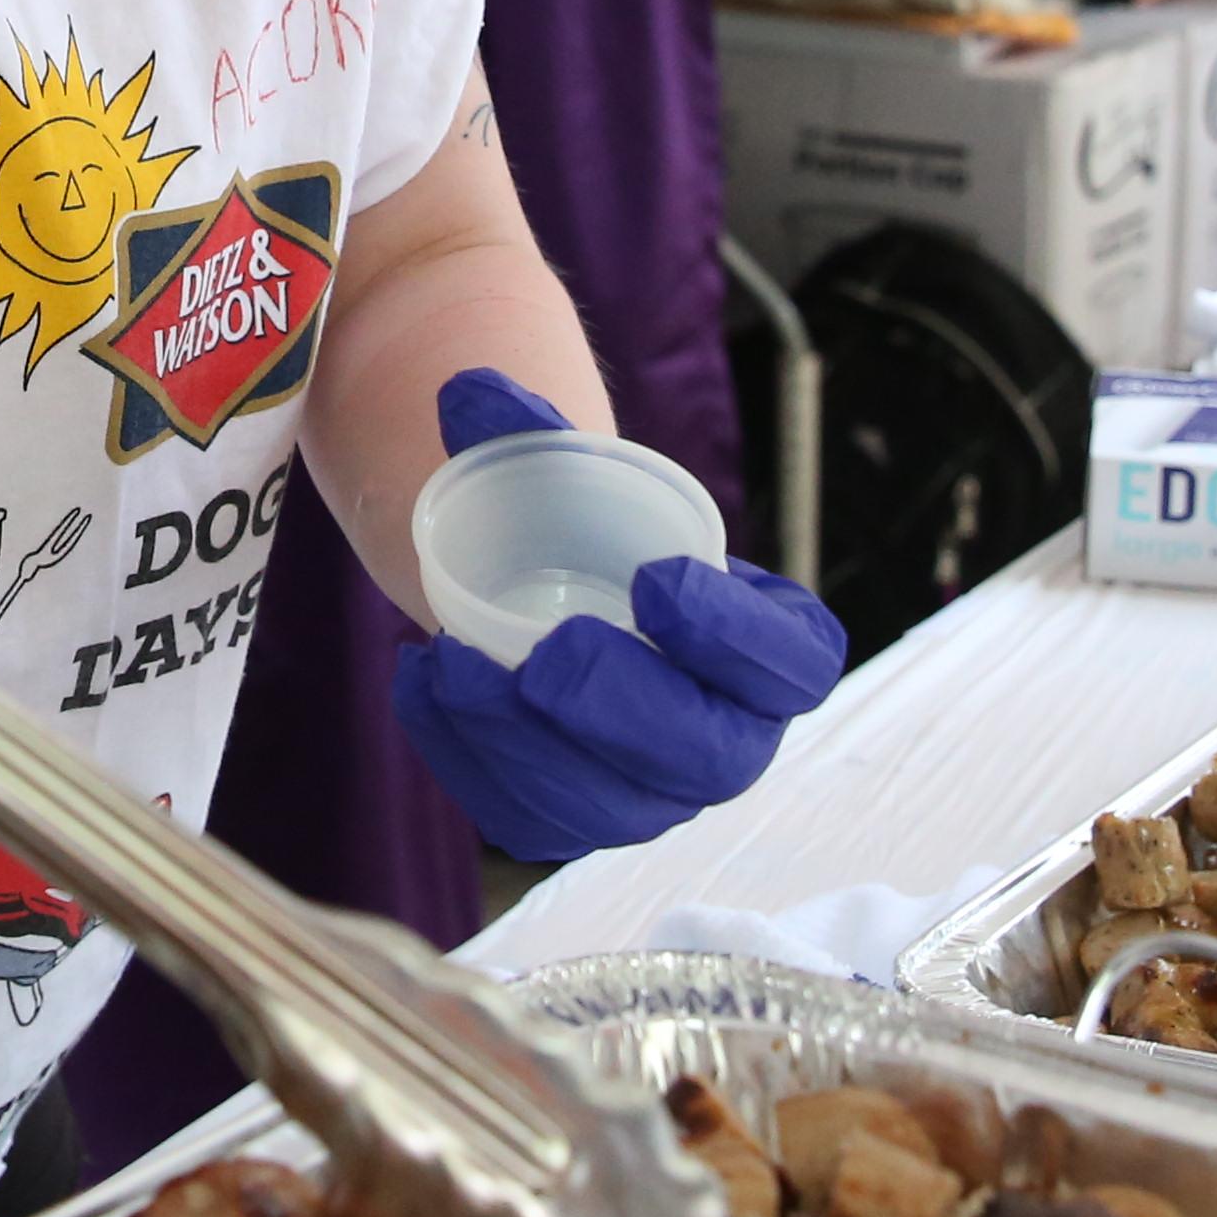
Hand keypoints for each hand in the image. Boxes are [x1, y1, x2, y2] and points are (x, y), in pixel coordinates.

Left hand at [390, 373, 847, 862]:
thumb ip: (529, 432)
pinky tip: (423, 686)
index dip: (737, 637)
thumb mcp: (573, 477)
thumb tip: (468, 392)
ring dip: (525, 744)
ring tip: (451, 664)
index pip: (792, 665)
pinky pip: (531, 823)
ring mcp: (652, 797)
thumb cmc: (588, 532)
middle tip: (548, 652)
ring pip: (611, 809)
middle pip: (708, 756)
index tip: (654, 578)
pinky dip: (468, 759)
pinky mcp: (574, 825)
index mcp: (771, 650)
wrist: (542, 597)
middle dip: (623, 707)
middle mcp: (728, 738)